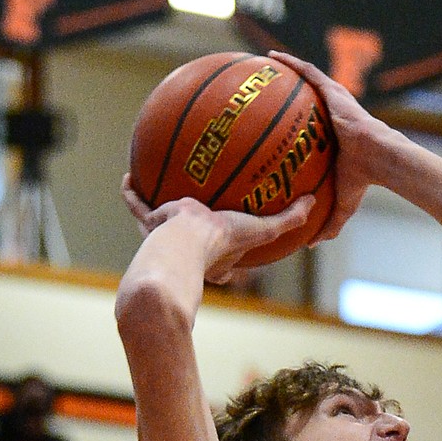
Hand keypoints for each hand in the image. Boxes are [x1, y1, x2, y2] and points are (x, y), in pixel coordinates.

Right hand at [121, 177, 314, 282]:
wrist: (186, 244)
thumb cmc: (224, 242)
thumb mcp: (262, 230)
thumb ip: (288, 219)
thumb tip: (313, 203)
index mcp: (219, 257)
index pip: (230, 263)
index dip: (235, 262)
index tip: (238, 254)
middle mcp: (194, 250)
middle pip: (197, 241)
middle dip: (200, 232)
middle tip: (203, 215)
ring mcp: (170, 238)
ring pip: (164, 222)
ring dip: (161, 210)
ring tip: (160, 189)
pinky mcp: (151, 225)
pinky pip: (138, 207)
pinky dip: (132, 194)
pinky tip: (128, 177)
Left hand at [269, 52, 393, 238]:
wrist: (380, 158)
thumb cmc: (363, 180)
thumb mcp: (341, 205)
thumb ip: (326, 223)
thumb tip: (310, 246)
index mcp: (328, 138)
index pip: (306, 128)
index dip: (288, 124)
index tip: (268, 125)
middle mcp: (328, 115)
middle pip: (301, 99)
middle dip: (282, 92)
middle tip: (258, 91)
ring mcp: (330, 100)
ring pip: (302, 79)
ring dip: (283, 70)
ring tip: (260, 64)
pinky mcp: (332, 89)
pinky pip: (306, 72)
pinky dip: (289, 63)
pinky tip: (271, 56)